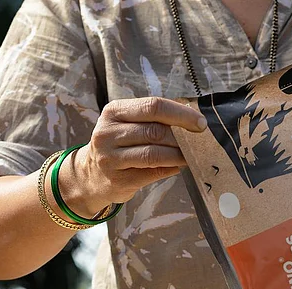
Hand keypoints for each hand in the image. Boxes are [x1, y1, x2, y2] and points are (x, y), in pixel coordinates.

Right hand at [58, 97, 206, 216]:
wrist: (91, 176)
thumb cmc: (119, 145)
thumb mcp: (127, 124)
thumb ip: (153, 120)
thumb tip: (193, 121)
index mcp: (114, 111)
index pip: (152, 106)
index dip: (180, 114)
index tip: (201, 122)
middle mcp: (108, 133)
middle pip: (154, 130)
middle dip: (182, 136)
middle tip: (200, 141)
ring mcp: (110, 158)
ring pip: (153, 153)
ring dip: (179, 154)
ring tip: (193, 154)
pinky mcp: (118, 179)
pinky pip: (152, 172)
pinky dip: (171, 168)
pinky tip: (180, 166)